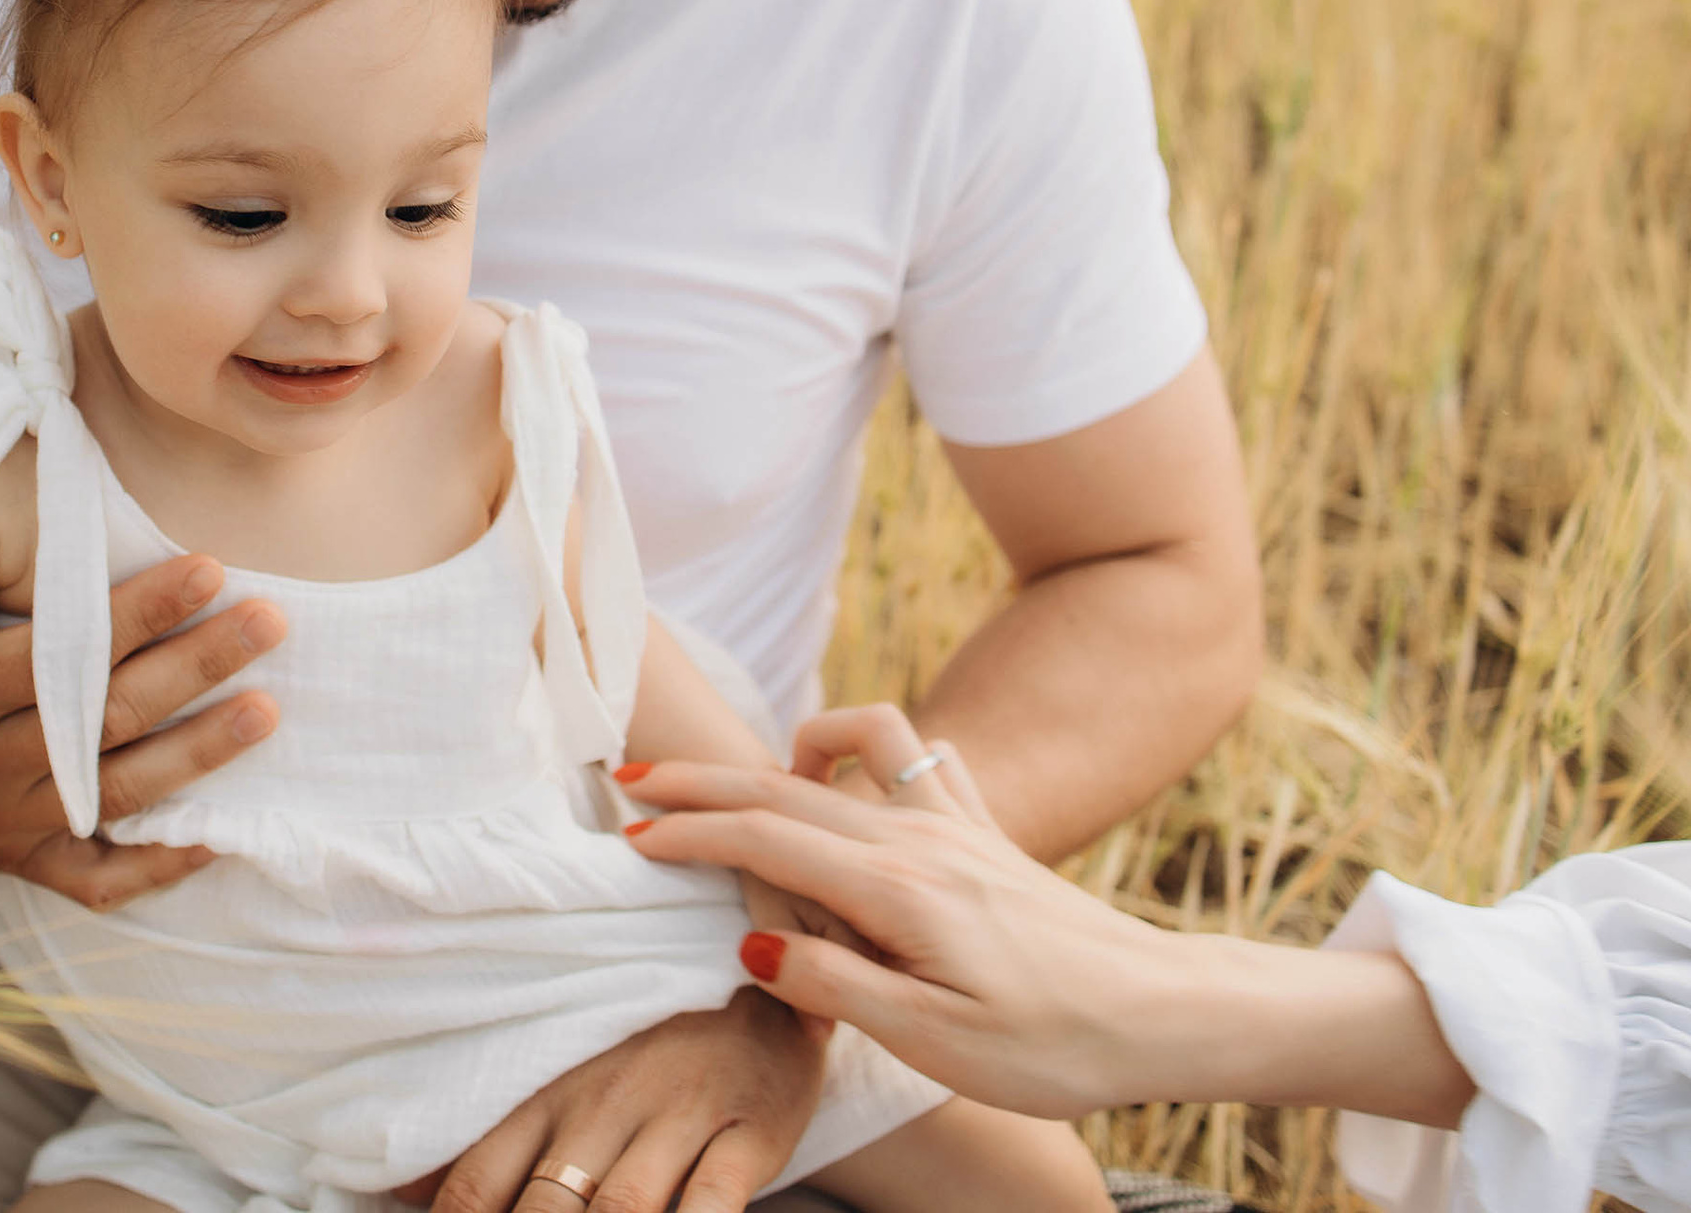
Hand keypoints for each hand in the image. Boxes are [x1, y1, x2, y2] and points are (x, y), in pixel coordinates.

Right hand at [0, 371, 289, 906]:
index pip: (58, 648)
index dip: (138, 609)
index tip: (210, 564)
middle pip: (104, 715)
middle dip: (196, 667)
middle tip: (273, 619)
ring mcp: (4, 820)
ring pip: (118, 791)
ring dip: (200, 754)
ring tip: (271, 708)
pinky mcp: (21, 863)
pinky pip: (95, 877)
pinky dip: (157, 865)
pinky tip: (221, 839)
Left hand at [394, 987, 822, 1212]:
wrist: (763, 983)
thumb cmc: (647, 1047)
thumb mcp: (561, 1076)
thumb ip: (490, 1138)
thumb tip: (401, 1192)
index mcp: (547, 1094)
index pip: (476, 1181)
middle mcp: (603, 1104)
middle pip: (545, 1206)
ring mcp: (678, 1116)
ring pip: (623, 1207)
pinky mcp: (749, 1131)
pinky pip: (714, 1199)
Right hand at [620, 704, 1184, 1119]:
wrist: (1167, 1013)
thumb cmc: (1056, 1045)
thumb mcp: (936, 1042)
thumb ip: (836, 985)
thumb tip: (754, 943)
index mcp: (897, 889)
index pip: (767, 840)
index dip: (690, 833)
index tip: (628, 836)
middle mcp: (920, 838)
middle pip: (786, 788)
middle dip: (701, 783)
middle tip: (630, 780)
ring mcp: (955, 826)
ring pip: (843, 764)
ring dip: (775, 756)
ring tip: (732, 781)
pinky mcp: (984, 833)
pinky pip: (915, 759)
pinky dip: (865, 749)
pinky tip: (849, 776)